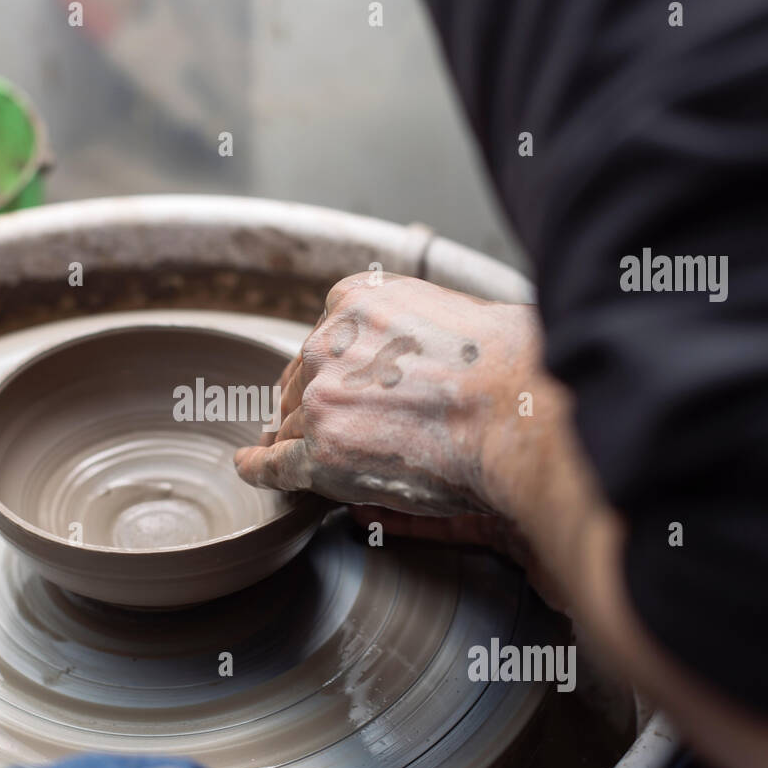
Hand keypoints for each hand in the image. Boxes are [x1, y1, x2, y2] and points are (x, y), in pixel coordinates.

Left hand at [234, 271, 566, 605]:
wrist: (516, 410)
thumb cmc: (508, 366)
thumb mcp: (451, 312)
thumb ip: (410, 329)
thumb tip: (409, 356)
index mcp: (354, 300)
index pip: (324, 340)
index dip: (330, 370)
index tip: (333, 383)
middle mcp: (327, 342)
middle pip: (303, 382)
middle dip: (314, 404)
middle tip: (334, 424)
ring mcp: (320, 397)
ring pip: (296, 424)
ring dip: (302, 440)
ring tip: (315, 454)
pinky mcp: (321, 449)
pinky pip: (276, 463)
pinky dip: (259, 467)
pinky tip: (250, 467)